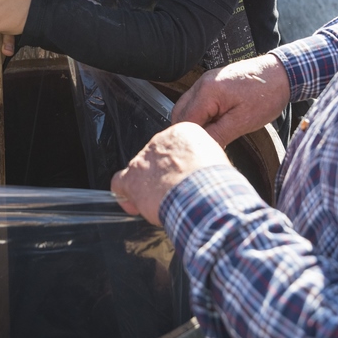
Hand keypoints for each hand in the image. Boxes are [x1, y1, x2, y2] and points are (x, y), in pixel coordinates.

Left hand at [111, 124, 229, 224]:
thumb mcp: (217, 163)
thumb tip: (199, 173)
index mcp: (183, 132)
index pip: (174, 145)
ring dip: (147, 186)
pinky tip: (135, 205)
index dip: (177, 164)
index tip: (183, 176)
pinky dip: (125, 194)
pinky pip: (120, 183)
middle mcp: (160, 141)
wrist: (203, 195)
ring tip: (161, 202)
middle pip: (155, 158)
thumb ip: (202, 162)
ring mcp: (144, 159)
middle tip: (175, 193)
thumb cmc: (215, 183)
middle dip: (163, 175)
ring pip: (139, 171)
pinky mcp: (132, 178)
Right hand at [170, 54, 290, 146]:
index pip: (185, 121)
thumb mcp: (243, 121)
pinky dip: (200, 115)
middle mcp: (201, 84)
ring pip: (186, 108)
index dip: (192, 138)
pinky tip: (214, 124)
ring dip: (194, 123)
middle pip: (179, 114)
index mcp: (207, 92)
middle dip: (189, 132)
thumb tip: (202, 147)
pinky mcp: (211, 83)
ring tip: (211, 135)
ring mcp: (205, 82)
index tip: (201, 151)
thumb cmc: (266, 95)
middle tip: (205, 145)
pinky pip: (196, 102)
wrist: (280, 73)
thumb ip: (218, 134)